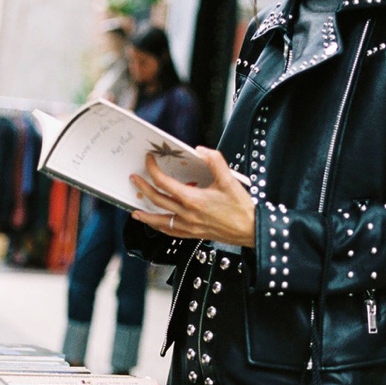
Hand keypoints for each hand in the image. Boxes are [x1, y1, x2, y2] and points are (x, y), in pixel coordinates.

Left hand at [130, 148, 255, 247]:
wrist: (250, 229)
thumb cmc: (241, 208)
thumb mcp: (229, 179)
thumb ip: (215, 161)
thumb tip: (201, 150)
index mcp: (193, 199)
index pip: (165, 183)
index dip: (153, 170)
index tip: (150, 162)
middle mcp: (187, 214)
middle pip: (157, 200)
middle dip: (143, 188)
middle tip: (134, 180)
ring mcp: (189, 226)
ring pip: (160, 221)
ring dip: (145, 215)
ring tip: (135, 210)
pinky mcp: (194, 234)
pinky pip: (171, 231)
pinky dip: (160, 227)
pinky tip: (157, 225)